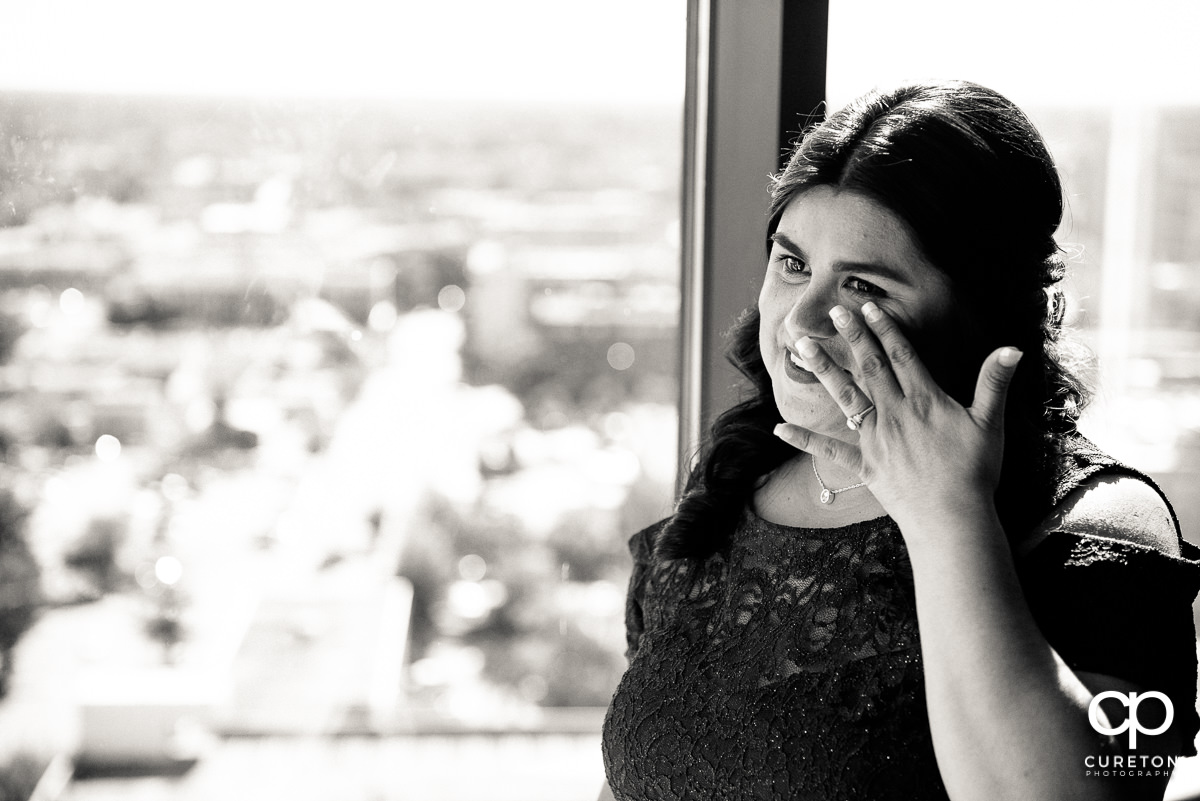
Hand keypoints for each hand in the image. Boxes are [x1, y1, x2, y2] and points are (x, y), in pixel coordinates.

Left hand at [773, 301, 1022, 536]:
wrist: (953, 518)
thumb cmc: (975, 472)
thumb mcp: (989, 423)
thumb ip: (994, 383)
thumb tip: (1013, 348)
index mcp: (924, 401)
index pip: (902, 356)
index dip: (885, 329)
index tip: (868, 306)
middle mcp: (895, 414)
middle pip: (871, 368)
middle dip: (852, 337)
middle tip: (834, 311)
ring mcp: (875, 439)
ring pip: (845, 397)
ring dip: (823, 370)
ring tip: (801, 346)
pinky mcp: (864, 465)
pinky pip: (829, 450)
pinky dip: (804, 440)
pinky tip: (779, 428)